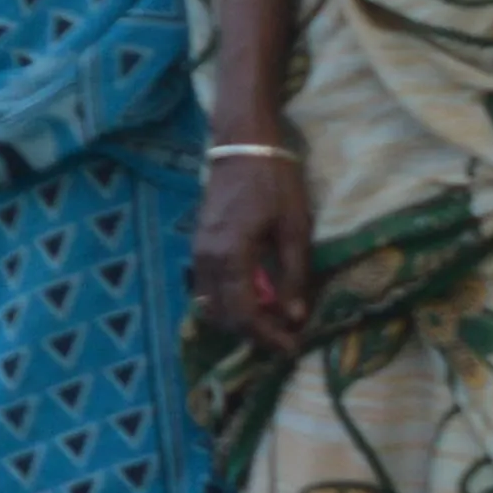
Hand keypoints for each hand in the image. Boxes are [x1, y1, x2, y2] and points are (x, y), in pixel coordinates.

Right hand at [193, 149, 314, 357]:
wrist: (242, 145)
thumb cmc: (275, 183)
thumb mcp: (295, 228)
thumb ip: (294, 275)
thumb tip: (295, 317)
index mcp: (231, 255)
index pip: (243, 313)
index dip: (267, 336)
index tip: (292, 347)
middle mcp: (206, 259)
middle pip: (222, 315)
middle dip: (252, 333)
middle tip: (284, 338)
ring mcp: (197, 252)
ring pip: (209, 304)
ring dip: (238, 319)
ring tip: (270, 321)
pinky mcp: (199, 245)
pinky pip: (206, 287)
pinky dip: (228, 302)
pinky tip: (254, 298)